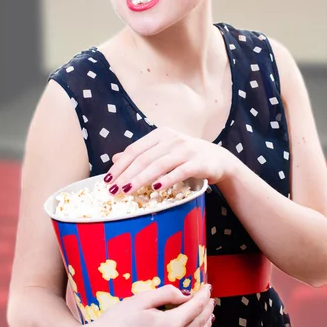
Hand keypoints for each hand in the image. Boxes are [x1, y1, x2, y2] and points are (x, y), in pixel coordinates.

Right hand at [80, 283, 214, 326]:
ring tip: (209, 314)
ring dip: (206, 325)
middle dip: (207, 308)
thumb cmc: (117, 321)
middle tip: (210, 298)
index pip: (196, 307)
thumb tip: (185, 294)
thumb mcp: (142, 299)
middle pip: (200, 323)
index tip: (208, 286)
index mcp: (170, 324)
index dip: (204, 295)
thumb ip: (166, 293)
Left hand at [105, 126, 237, 193]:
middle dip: (126, 175)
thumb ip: (142, 154)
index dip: (120, 165)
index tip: (108, 180)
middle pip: (144, 158)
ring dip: (140, 179)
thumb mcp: (163, 152)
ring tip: (127, 191)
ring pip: (158, 165)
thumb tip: (116, 159)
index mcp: (160, 134)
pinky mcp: (198, 162)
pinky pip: (179, 172)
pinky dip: (167, 180)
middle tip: (113, 190)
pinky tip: (156, 189)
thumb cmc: (186, 157)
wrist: (219, 159)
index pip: (135, 149)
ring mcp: (186, 149)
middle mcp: (172, 139)